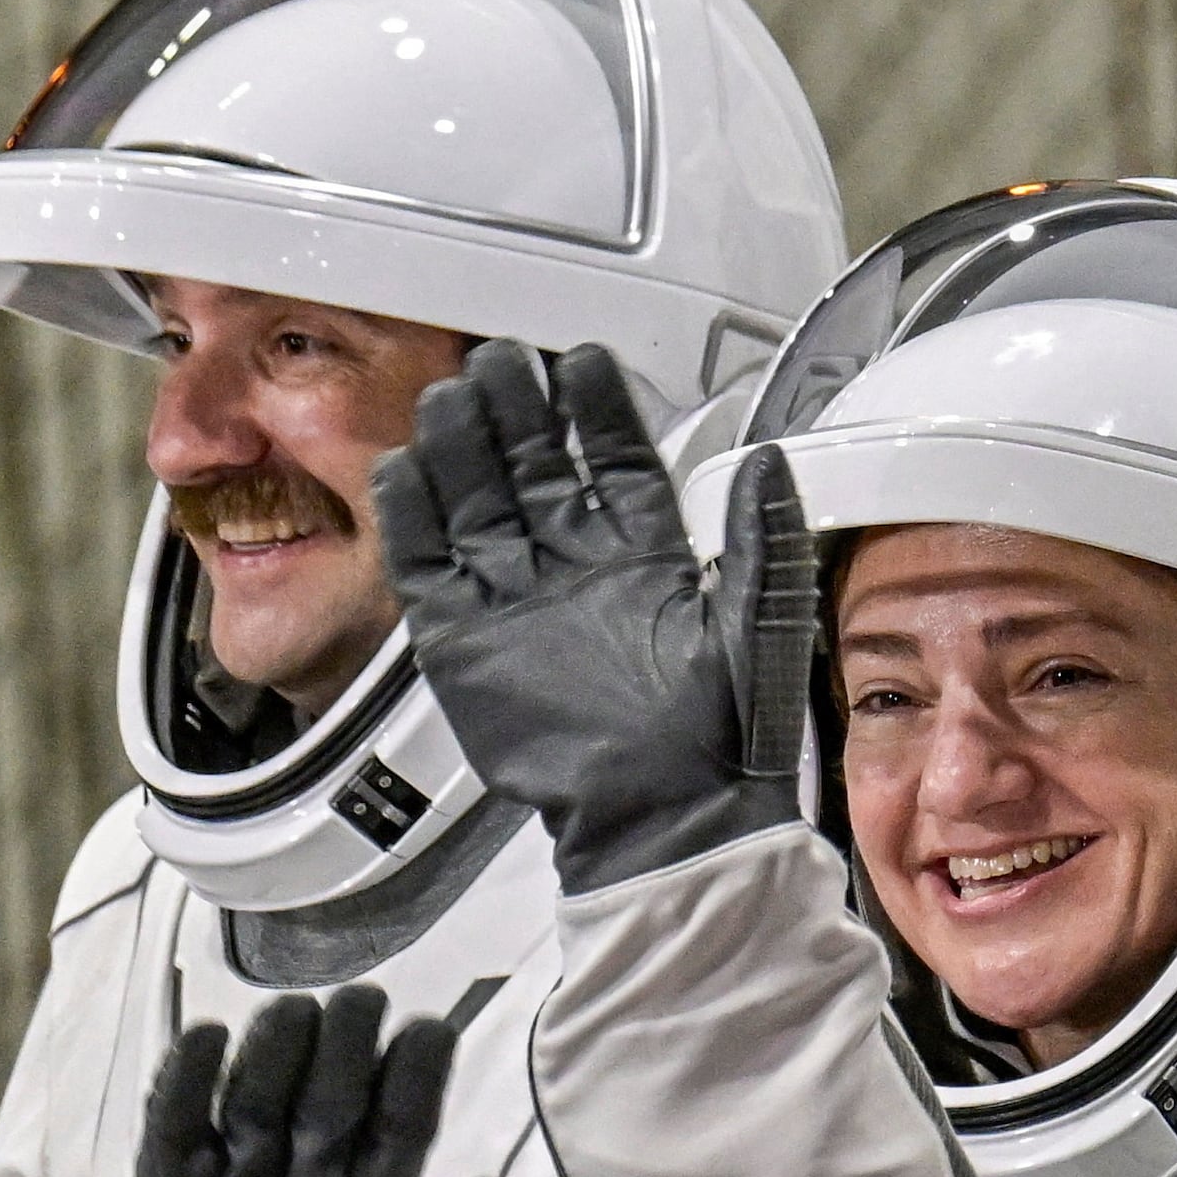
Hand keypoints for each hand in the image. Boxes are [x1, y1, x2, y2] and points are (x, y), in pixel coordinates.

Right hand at [125, 990, 526, 1176]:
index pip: (399, 1122)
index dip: (413, 1076)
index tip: (429, 1030)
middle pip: (325, 1095)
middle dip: (342, 1047)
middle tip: (360, 1000)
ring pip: (254, 1101)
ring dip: (270, 1054)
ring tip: (290, 1013)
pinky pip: (174, 1137)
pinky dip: (182, 1090)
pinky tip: (201, 1041)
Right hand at [371, 340, 799, 895]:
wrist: (666, 815)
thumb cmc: (724, 734)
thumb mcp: (760, 623)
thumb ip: (760, 537)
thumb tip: (773, 458)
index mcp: (645, 558)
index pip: (612, 461)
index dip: (594, 411)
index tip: (581, 361)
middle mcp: (575, 570)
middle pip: (532, 469)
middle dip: (514, 412)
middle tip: (497, 360)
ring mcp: (516, 603)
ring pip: (477, 505)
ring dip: (461, 449)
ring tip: (450, 396)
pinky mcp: (464, 644)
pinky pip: (429, 568)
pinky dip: (414, 519)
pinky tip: (403, 469)